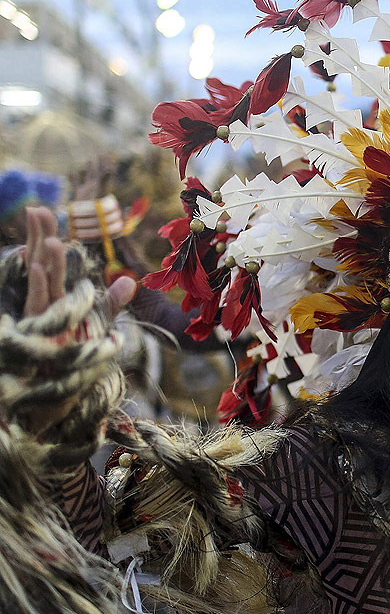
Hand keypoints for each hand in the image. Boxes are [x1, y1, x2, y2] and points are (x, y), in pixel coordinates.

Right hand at [21, 208, 135, 433]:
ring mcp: (43, 322)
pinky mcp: (44, 336)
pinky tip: (38, 268)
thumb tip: (127, 279)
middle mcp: (47, 309)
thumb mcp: (100, 326)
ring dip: (43, 260)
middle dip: (39, 238)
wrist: (65, 404)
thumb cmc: (79, 363)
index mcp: (58, 302)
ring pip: (41, 285)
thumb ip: (111, 303)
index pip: (51, 264)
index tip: (45, 210)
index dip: (47, 237)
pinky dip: (39, 288)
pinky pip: (41, 309)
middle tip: (37, 209)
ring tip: (47, 235)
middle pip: (42, 267)